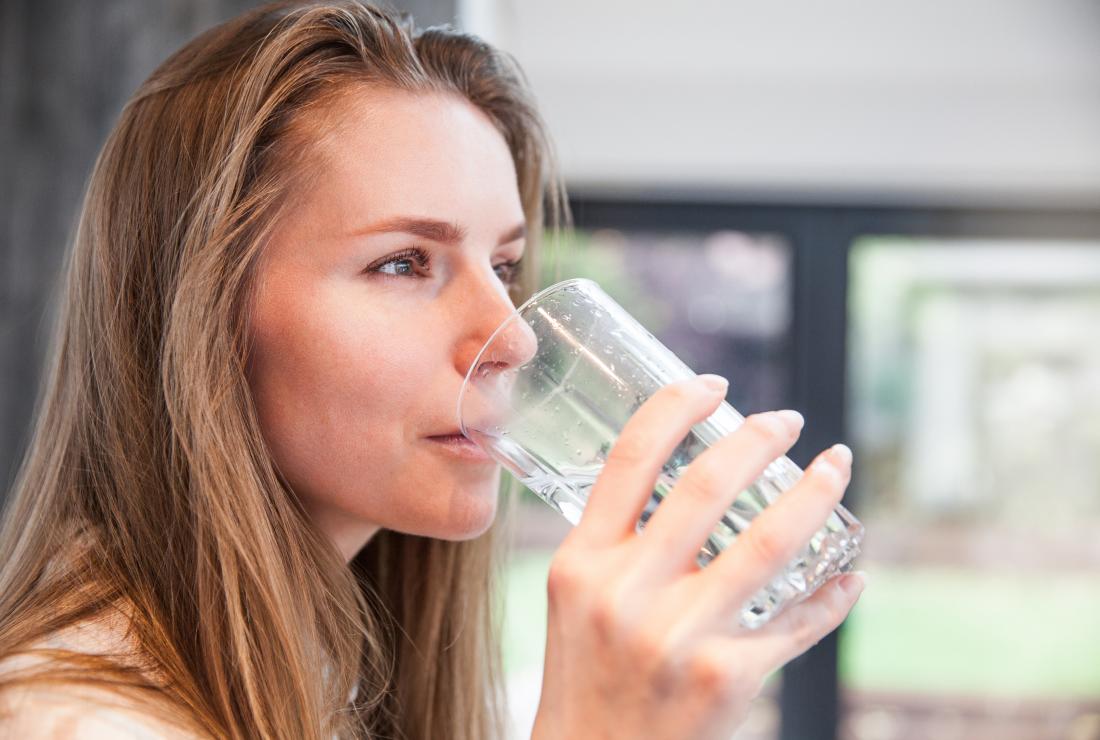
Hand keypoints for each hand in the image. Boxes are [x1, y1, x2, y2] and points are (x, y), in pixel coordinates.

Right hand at [530, 375, 864, 739]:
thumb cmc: (585, 674)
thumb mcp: (575, 597)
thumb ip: (616, 541)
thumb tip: (684, 478)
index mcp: (582, 562)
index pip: (629, 459)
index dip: (677, 407)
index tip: (714, 384)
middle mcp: (627, 593)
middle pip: (707, 486)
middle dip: (760, 437)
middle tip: (788, 419)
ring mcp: (679, 636)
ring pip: (770, 542)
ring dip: (816, 494)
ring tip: (836, 466)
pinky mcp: (726, 678)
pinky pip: (797, 622)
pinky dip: (833, 592)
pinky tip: (849, 573)